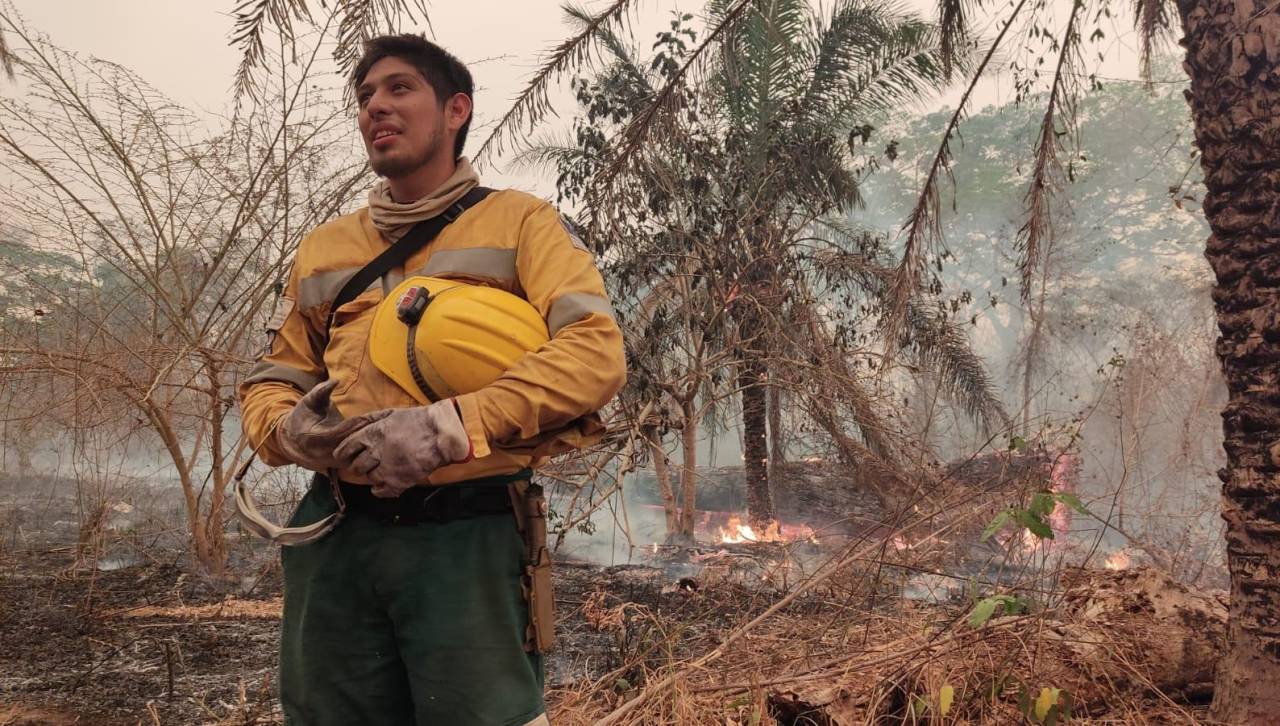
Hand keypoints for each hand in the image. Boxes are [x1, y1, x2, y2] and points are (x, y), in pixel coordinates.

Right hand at [274, 380, 388, 471]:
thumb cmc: (302, 418)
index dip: (363, 422)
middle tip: (392, 420)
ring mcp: (337, 462)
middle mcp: (329, 453)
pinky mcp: (344, 465)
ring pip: (362, 455)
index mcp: (318, 439)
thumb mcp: (307, 403)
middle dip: (374, 431)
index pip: (346, 431)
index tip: (379, 414)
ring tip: (393, 428)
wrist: (294, 443)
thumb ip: (320, 391)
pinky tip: (386, 437)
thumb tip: (335, 380)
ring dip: (377, 442)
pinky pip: (362, 459)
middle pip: (357, 444)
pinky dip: (374, 449)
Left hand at [333, 399, 472, 497]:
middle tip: (367, 462)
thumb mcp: (391, 413)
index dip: (344, 453)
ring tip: (383, 468)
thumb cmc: (418, 421)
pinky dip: (379, 489)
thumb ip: (370, 420)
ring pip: (369, 478)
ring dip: (373, 474)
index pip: (347, 448)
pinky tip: (383, 483)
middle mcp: (377, 452)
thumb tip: (352, 425)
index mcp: (373, 434)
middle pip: (356, 466)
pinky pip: (381, 491)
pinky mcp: (400, 481)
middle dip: (359, 465)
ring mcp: (388, 469)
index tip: (345, 456)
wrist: (442, 434)